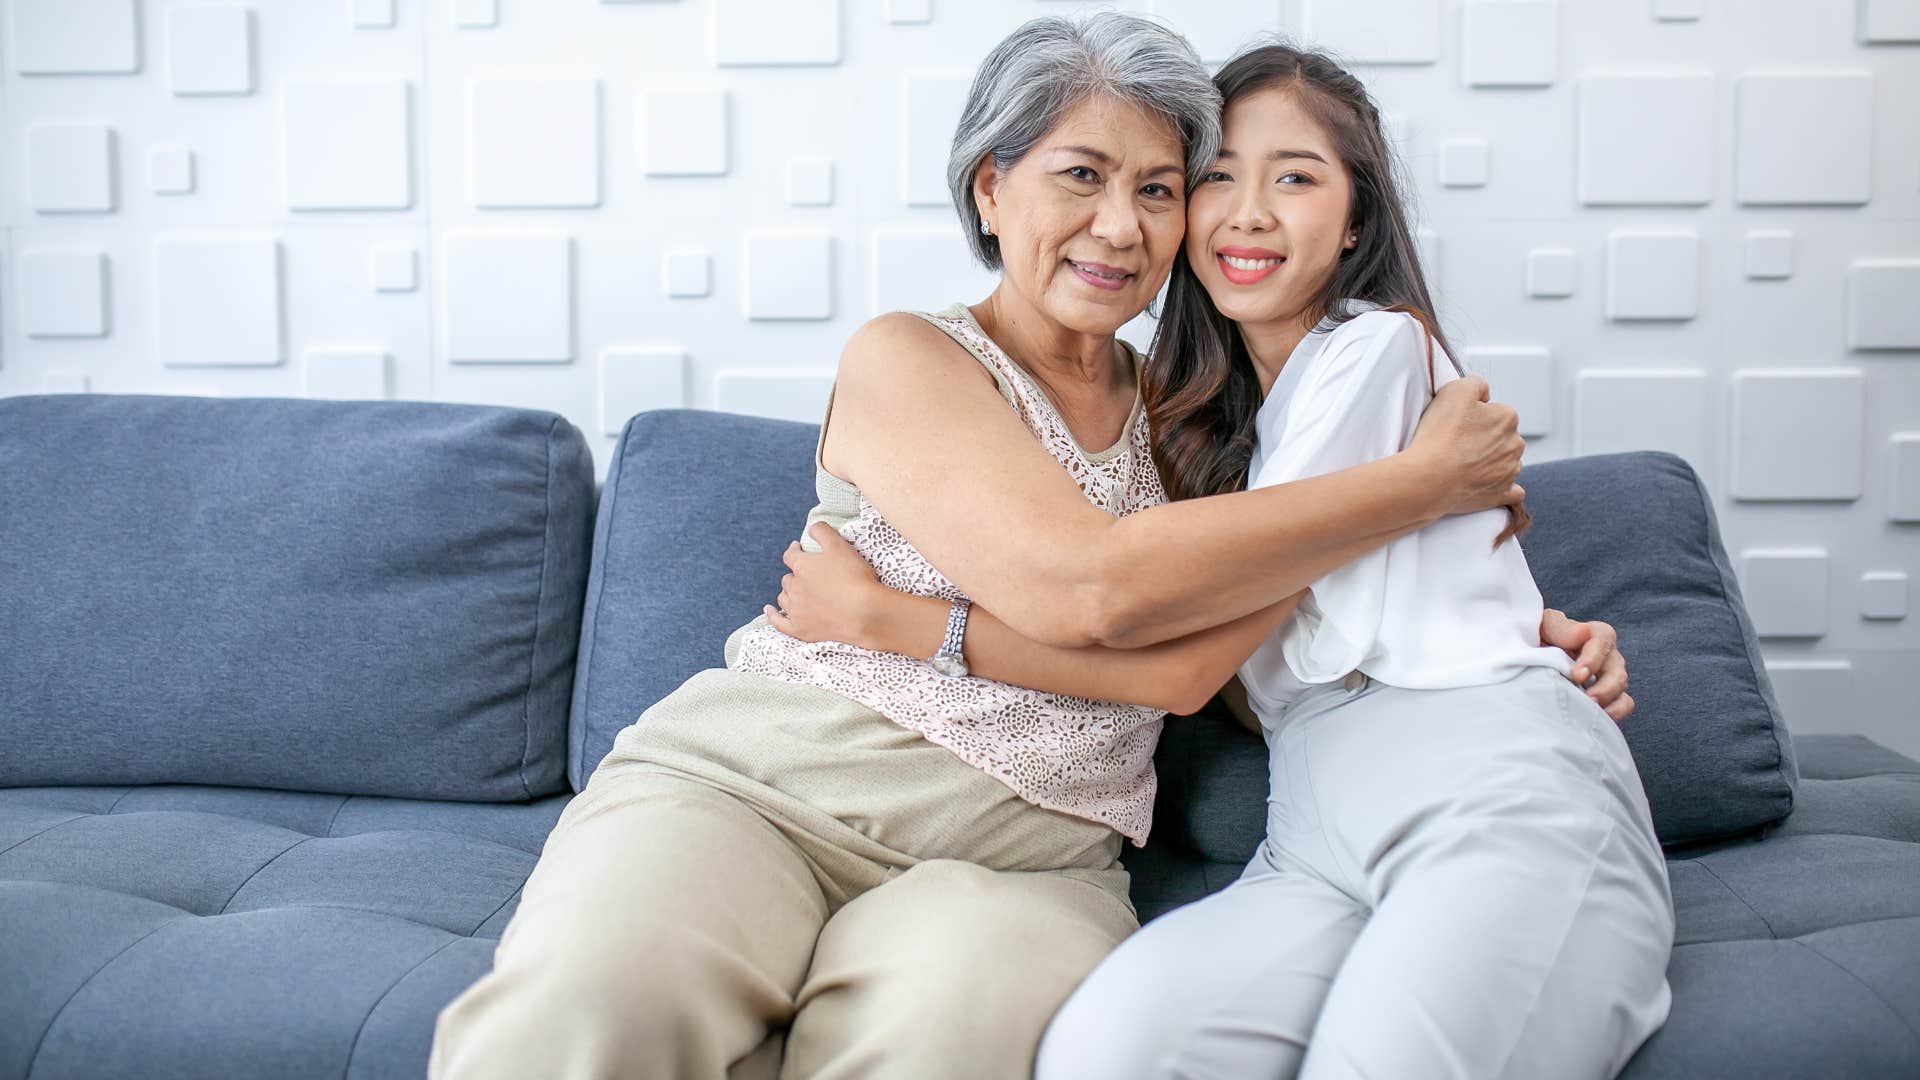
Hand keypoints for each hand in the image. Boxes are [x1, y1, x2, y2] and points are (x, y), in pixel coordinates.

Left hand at [764, 522, 890, 647]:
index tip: (798, 548)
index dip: (794, 550)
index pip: (791, 555)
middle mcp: (794, 588)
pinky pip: (779, 623)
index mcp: (802, 566)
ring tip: (796, 592)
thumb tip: (811, 527)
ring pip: (784, 598)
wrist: (865, 614)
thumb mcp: (840, 546)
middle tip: (807, 575)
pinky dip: (772, 615)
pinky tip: (769, 610)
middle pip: (788, 579)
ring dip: (788, 593)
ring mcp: (796, 610)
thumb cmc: (854, 578)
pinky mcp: (801, 629)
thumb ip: (823, 532)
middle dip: (795, 575)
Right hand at [1409, 376, 1524, 517]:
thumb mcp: (1454, 390)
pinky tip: (1490, 484)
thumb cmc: (1440, 434)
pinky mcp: (1501, 494)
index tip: (1457, 423)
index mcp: (1507, 417)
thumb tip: (1484, 393)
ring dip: (1491, 461)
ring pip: (1506, 461)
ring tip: (1463, 464)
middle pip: (1502, 436)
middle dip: (1485, 438)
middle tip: (1457, 443)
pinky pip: (1512, 491)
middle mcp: (1515, 444)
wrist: (1429, 477)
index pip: (1494, 411)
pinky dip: (1503, 487)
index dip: (1474, 416)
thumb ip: (1476, 383)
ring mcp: (1510, 471)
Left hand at [1540, 608, 1632, 722]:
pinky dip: (1614, 713)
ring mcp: (1608, 676)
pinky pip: (1622, 704)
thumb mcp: (1541, 627)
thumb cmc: (1533, 638)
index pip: (1602, 639)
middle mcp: (1604, 655)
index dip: (1593, 658)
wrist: (1524, 660)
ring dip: (1608, 701)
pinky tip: (1593, 719)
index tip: (1578, 676)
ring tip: (1589, 711)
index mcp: (1590, 634)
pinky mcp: (1606, 696)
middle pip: (1617, 668)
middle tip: (1587, 699)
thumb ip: (1559, 628)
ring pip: (1621, 688)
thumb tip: (1582, 633)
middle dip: (1604, 687)